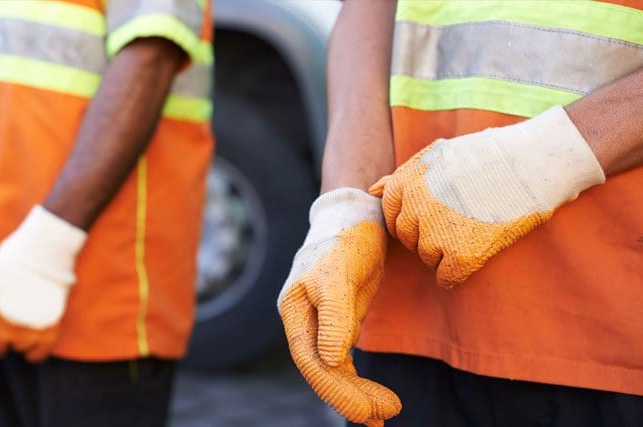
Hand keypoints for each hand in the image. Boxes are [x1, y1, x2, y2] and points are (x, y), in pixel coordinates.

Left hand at [0, 206, 85, 364]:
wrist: (44, 253)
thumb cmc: (7, 264)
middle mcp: (6, 329)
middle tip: (1, 320)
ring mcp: (30, 331)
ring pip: (16, 350)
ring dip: (15, 338)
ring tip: (21, 317)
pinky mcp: (50, 330)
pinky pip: (39, 354)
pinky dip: (34, 351)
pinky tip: (32, 338)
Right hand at [278, 189, 400, 425]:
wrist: (357, 215)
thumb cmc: (345, 238)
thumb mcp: (340, 272)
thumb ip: (335, 316)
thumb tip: (332, 360)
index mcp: (294, 309)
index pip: (310, 359)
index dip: (336, 387)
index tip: (367, 409)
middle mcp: (304, 320)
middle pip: (322, 369)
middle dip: (350, 396)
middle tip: (383, 417)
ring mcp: (321, 323)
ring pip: (334, 369)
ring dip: (357, 393)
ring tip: (385, 414)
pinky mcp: (340, 322)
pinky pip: (345, 360)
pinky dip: (358, 380)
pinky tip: (375, 399)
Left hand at [370, 106, 604, 287]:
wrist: (534, 163)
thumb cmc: (488, 156)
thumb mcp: (438, 154)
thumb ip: (402, 175)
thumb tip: (371, 190)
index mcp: (406, 183)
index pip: (392, 215)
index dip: (414, 218)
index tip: (435, 214)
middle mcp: (415, 208)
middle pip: (408, 238)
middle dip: (427, 235)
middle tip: (458, 223)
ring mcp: (436, 233)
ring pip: (427, 258)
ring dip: (444, 252)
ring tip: (472, 231)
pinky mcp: (462, 255)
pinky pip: (446, 278)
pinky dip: (457, 273)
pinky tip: (476, 254)